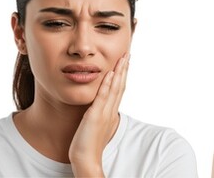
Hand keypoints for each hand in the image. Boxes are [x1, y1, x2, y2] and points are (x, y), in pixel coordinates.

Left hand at [69, 53, 128, 176]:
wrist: (86, 158)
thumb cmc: (87, 145)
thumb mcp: (94, 126)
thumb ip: (97, 116)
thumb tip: (96, 110)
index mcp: (110, 113)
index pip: (119, 90)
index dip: (123, 76)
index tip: (125, 63)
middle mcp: (110, 111)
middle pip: (121, 86)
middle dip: (124, 69)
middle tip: (128, 54)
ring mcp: (104, 113)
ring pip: (115, 89)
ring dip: (120, 72)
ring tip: (123, 58)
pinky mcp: (95, 116)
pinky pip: (103, 97)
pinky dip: (108, 85)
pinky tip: (110, 74)